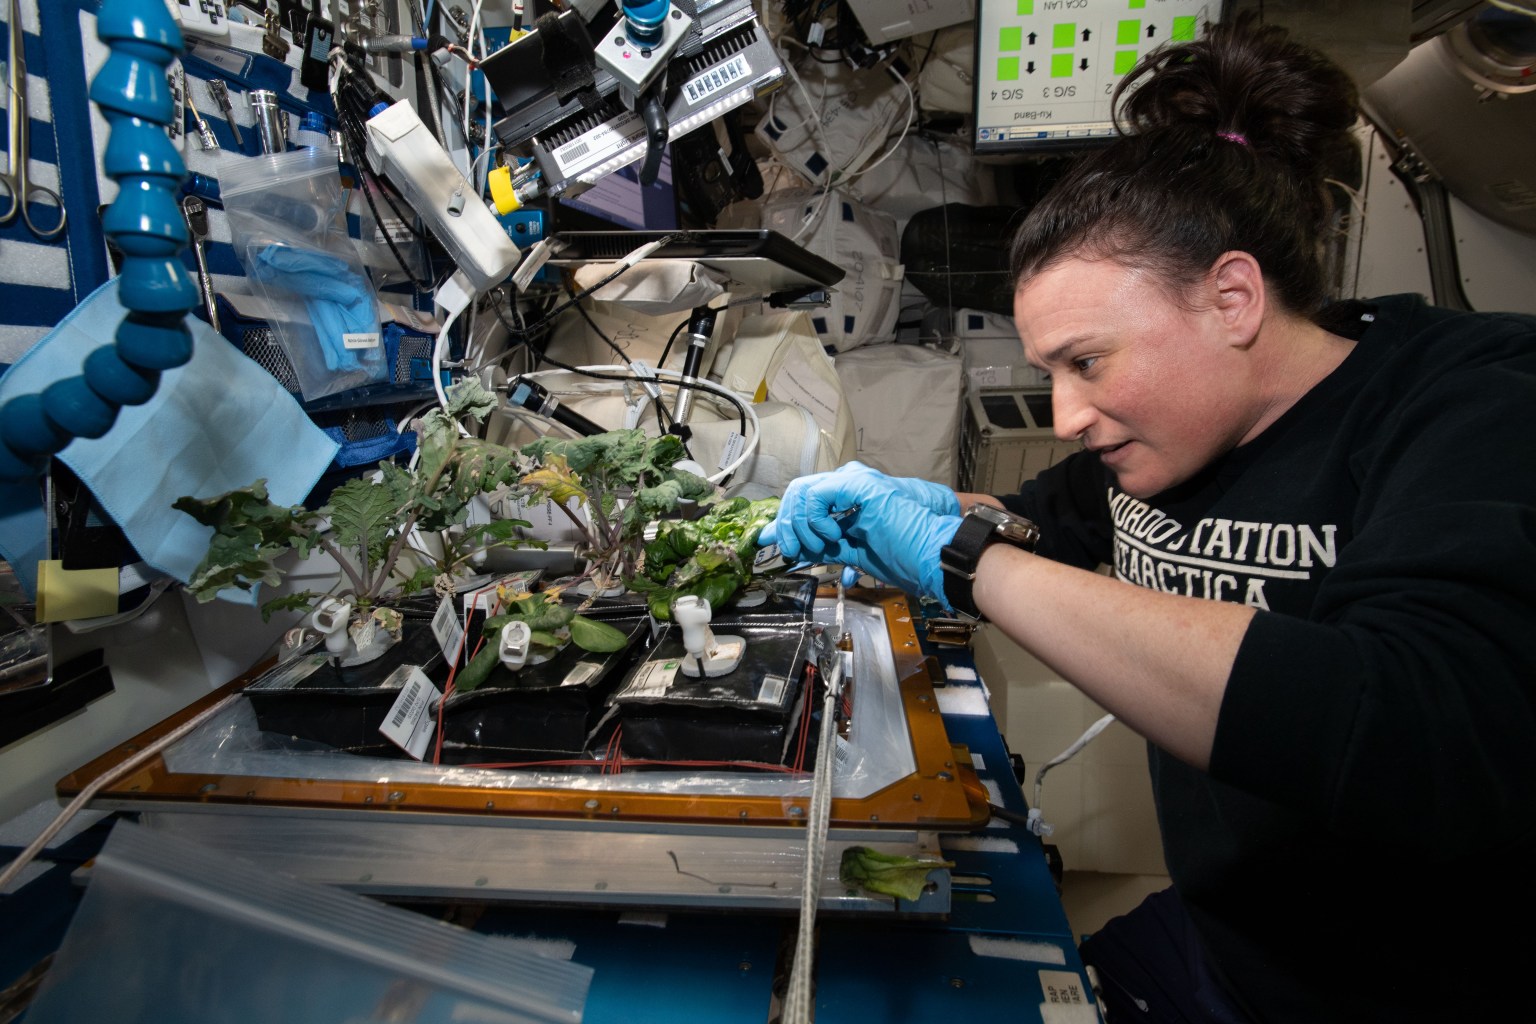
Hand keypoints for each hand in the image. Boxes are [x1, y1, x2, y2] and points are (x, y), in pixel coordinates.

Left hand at [759, 462, 957, 554]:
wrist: (931, 552)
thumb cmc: (900, 553)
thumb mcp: (848, 551)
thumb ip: (818, 545)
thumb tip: (788, 546)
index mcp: (845, 495)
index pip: (802, 499)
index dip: (784, 522)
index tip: (775, 545)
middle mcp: (846, 482)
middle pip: (796, 492)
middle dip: (787, 525)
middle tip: (795, 551)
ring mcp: (853, 480)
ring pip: (801, 492)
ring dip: (800, 526)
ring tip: (820, 547)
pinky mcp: (858, 484)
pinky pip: (816, 495)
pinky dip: (814, 519)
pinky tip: (832, 535)